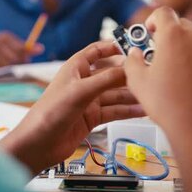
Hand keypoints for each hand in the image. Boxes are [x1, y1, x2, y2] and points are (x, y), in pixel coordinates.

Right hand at [0, 31, 43, 66]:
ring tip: (6, 62)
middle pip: (16, 57)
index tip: (34, 55)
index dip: (29, 52)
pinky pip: (0, 69)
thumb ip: (24, 46)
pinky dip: (1, 68)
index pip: (21, 47)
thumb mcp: (9, 43)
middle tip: (22, 62)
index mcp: (5, 36)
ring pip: (9, 64)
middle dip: (20, 61)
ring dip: (10, 66)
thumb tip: (41, 49)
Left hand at [0, 42, 143, 173]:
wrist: (38, 145)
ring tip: (152, 95)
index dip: (115, 46)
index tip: (135, 46)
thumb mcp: (80, 92)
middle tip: (151, 74)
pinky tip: (143, 111)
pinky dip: (128, 111)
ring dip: (132, 95)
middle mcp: (83, 82)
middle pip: (112, 74)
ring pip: (116, 94)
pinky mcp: (92, 118)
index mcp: (76, 68)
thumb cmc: (49, 114)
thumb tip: (130, 68)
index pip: (98, 50)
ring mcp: (89, 101)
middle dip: (130, 74)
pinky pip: (115, 111)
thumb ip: (106, 79)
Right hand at [124, 7, 191, 191]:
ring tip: (170, 70)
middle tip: (155, 53)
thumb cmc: (167, 104)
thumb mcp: (138, 81)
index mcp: (174, 34)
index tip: (147, 33)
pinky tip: (186, 81)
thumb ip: (132, 61)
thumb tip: (134, 54)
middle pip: (179, 24)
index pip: (162, 12)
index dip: (152, 20)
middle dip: (166, 35)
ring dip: (181, 47)